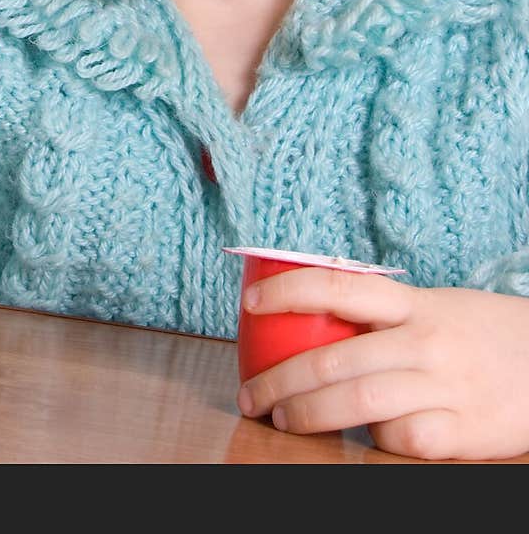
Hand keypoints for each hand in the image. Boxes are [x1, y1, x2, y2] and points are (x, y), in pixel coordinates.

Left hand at [235, 267, 528, 459]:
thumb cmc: (477, 334)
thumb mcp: (434, 307)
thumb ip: (383, 314)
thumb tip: (309, 317)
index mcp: (414, 303)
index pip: (339, 285)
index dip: (288, 290)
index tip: (250, 301)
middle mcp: (424, 341)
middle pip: (334, 360)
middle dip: (281, 380)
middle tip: (252, 395)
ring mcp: (443, 387)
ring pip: (357, 404)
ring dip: (308, 415)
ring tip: (282, 419)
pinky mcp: (461, 434)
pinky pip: (400, 441)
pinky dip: (374, 442)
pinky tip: (365, 439)